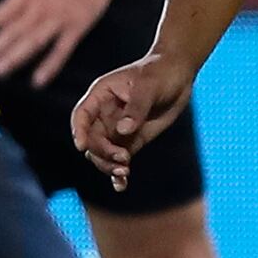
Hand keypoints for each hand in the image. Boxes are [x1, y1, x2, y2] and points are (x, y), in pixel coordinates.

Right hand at [70, 54, 193, 187]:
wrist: (178, 74)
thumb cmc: (160, 72)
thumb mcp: (148, 87)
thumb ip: (135, 109)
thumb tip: (122, 131)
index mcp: (100, 96)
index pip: (82, 116)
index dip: (79, 131)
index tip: (82, 146)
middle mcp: (104, 114)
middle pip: (92, 140)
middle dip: (102, 152)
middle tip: (123, 160)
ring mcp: (117, 129)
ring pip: (102, 153)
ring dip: (109, 164)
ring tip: (125, 172)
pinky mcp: (132, 140)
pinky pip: (120, 158)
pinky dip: (119, 172)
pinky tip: (121, 184)